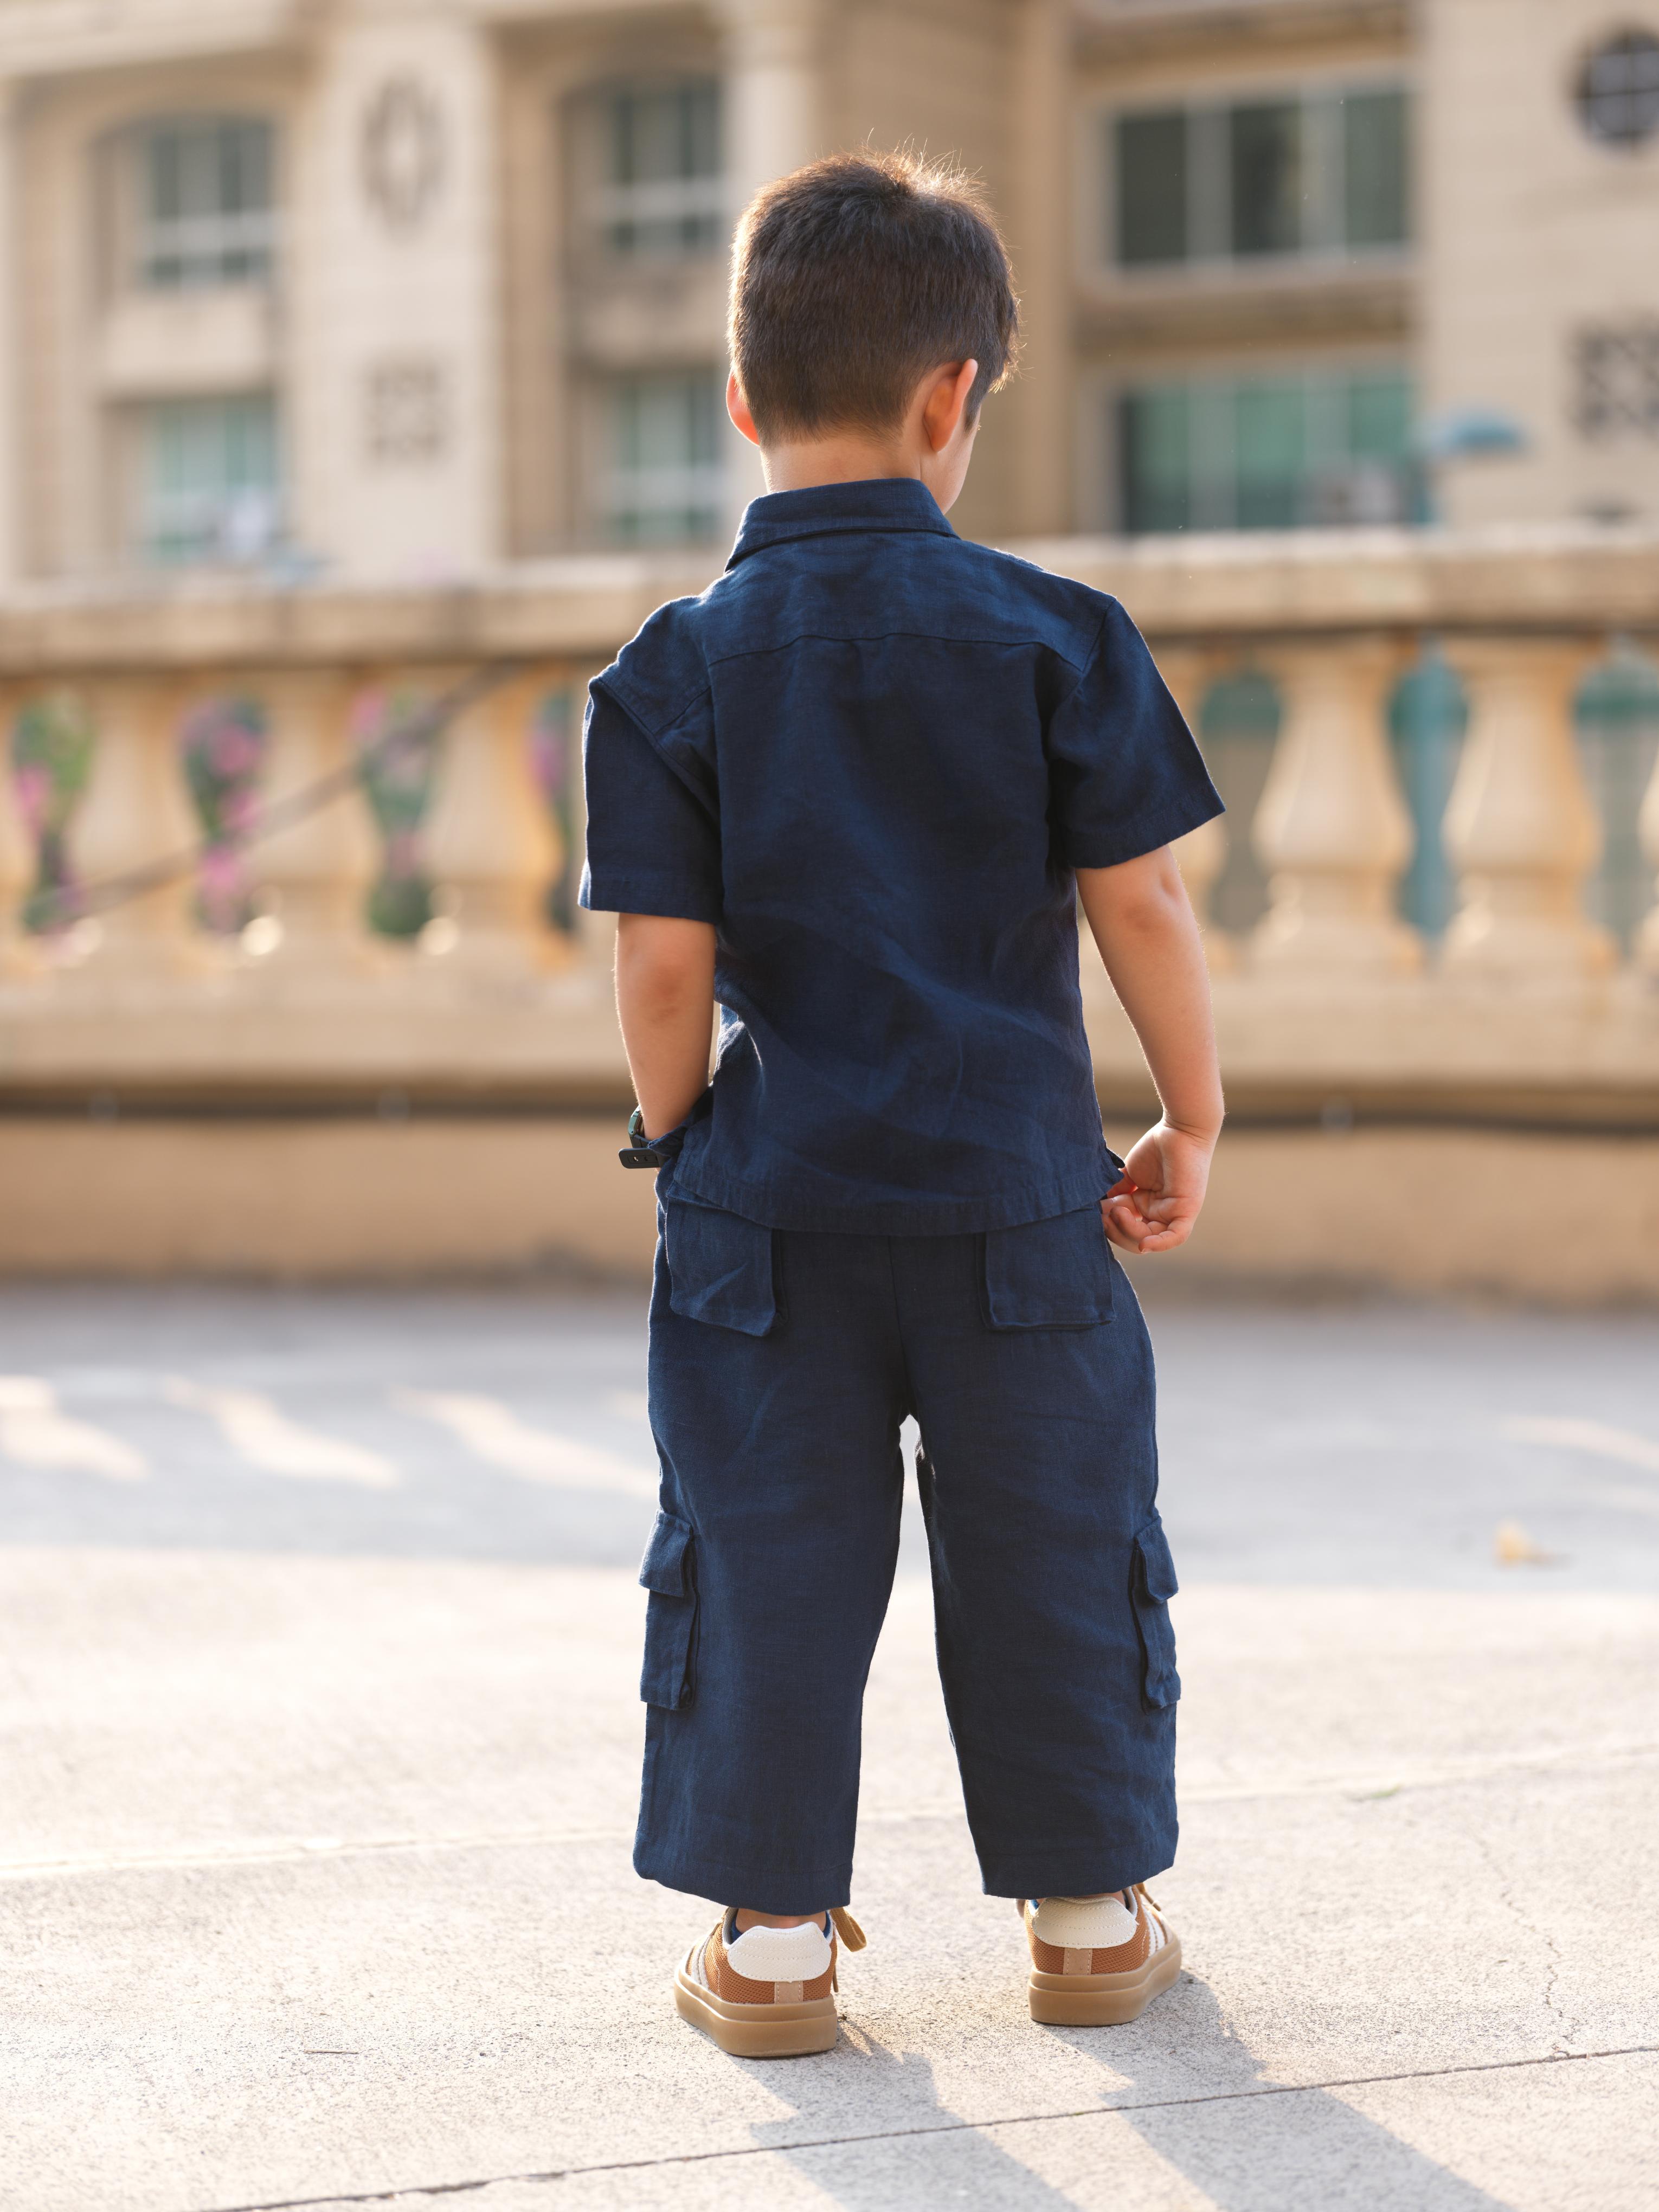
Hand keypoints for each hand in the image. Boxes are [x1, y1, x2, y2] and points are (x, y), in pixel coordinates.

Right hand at [1101, 1121, 1215, 1255]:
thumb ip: (1116, 1191)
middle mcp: (1160, 1214)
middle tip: (1103, 1215)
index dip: (1109, 1224)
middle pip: (1135, 1237)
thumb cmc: (1156, 1147)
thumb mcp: (1130, 1174)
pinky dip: (1159, 1244)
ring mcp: (1173, 1214)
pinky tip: (1143, 1244)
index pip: (1125, 1227)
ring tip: (1117, 1211)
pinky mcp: (1186, 1210)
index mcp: (1147, 1207)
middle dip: (1116, 1230)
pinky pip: (1175, 1236)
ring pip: (1150, 1238)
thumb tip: (1097, 1207)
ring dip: (1129, 1231)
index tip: (1096, 1211)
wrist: (1178, 1128)